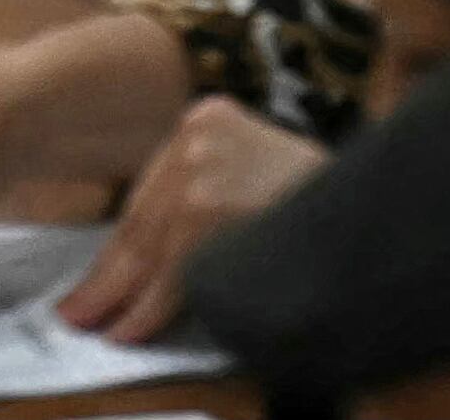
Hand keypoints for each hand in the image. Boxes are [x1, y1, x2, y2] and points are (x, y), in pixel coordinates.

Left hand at [57, 100, 328, 341]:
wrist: (374, 207)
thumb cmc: (317, 197)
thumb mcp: (253, 169)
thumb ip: (205, 191)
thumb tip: (149, 254)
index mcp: (206, 119)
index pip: (149, 196)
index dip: (118, 245)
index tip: (92, 278)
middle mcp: (198, 138)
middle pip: (142, 223)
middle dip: (107, 277)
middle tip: (76, 311)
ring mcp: (204, 172)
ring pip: (152, 251)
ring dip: (120, 299)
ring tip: (95, 326)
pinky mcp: (211, 211)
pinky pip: (174, 274)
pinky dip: (149, 309)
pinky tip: (129, 330)